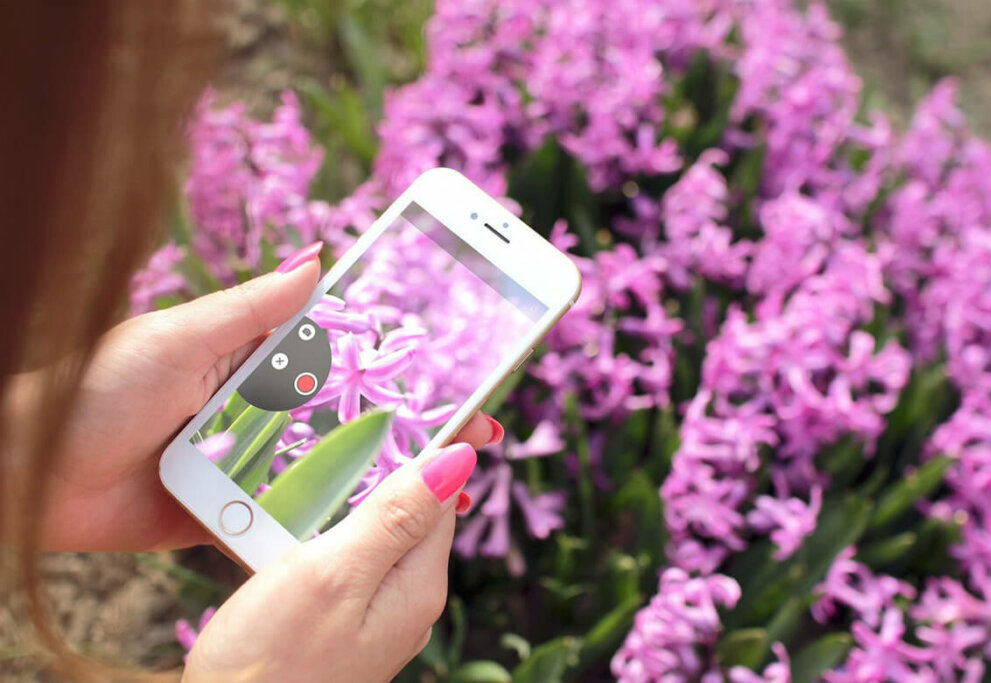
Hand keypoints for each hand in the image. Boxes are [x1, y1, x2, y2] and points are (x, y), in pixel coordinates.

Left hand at [23, 247, 501, 551]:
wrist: (29, 476)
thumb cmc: (96, 388)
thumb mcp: (180, 335)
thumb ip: (252, 310)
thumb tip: (318, 259)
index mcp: (253, 360)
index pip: (345, 353)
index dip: (401, 355)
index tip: (457, 356)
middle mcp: (261, 411)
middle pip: (354, 415)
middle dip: (418, 419)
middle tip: (479, 422)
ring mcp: (252, 465)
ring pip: (333, 470)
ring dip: (389, 473)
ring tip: (451, 476)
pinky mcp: (235, 515)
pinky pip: (294, 519)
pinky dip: (336, 521)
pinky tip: (386, 520)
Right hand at [182, 441, 479, 681]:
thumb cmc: (272, 660)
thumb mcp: (334, 572)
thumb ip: (396, 516)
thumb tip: (460, 460)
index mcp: (417, 582)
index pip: (445, 493)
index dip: (439, 444)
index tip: (432, 398)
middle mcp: (406, 598)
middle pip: (414, 510)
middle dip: (398, 463)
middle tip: (370, 413)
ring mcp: (373, 613)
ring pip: (379, 531)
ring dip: (360, 491)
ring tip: (336, 448)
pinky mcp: (338, 621)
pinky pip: (350, 556)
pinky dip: (334, 524)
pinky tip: (306, 509)